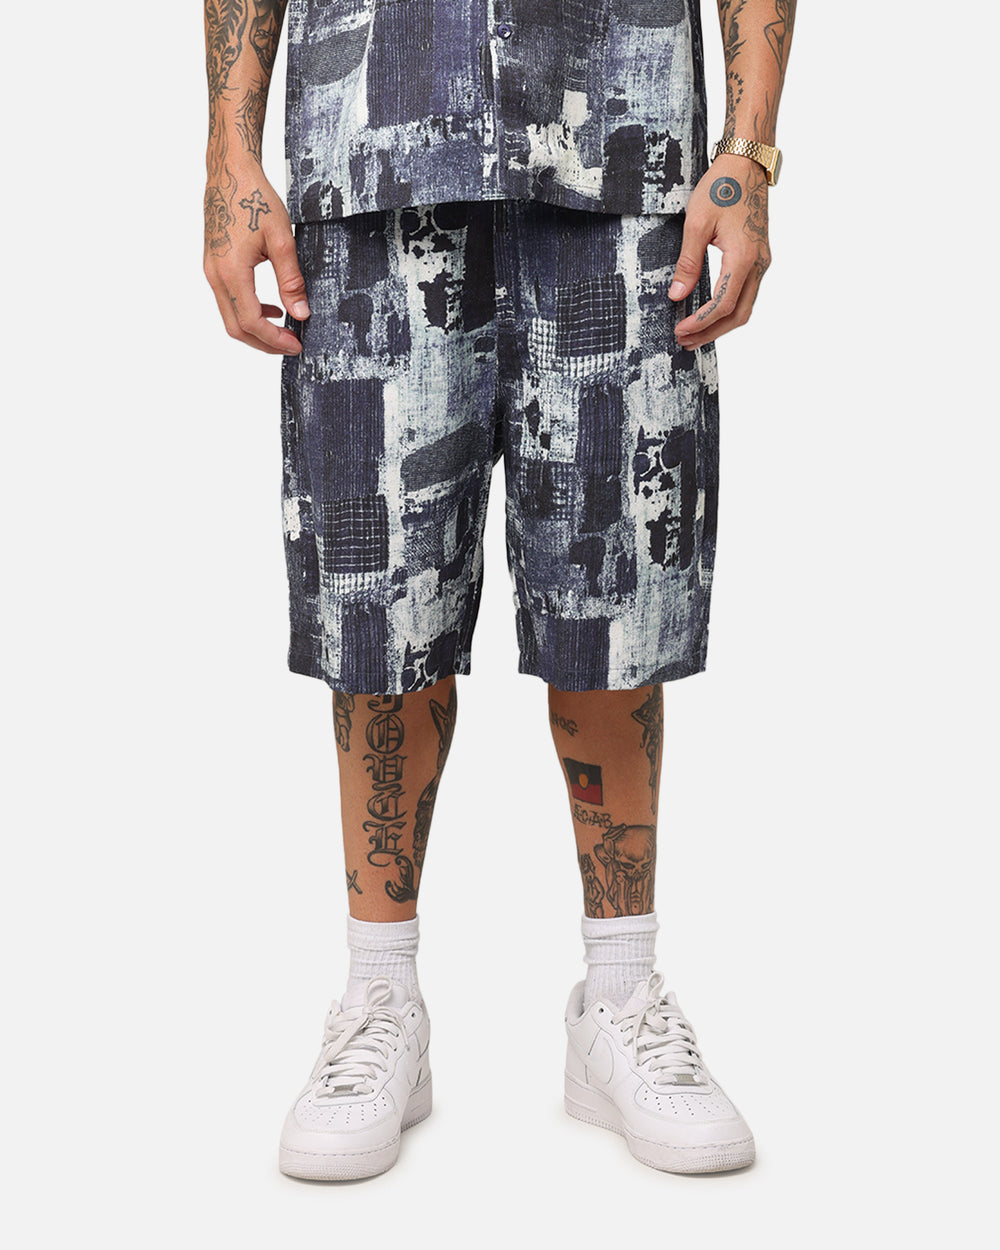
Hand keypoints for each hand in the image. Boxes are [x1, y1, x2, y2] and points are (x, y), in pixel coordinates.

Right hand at [203, 160, 309, 354]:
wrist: (229, 173)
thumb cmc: (254, 198)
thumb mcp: (282, 239)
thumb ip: (291, 280)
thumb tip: (300, 313)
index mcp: (231, 271)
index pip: (251, 322)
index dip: (275, 340)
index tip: (296, 344)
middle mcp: (215, 276)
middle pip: (236, 328)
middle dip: (265, 343)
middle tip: (291, 345)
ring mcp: (211, 272)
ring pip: (230, 318)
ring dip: (256, 330)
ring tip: (284, 330)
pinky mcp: (213, 267)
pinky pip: (228, 302)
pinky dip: (248, 313)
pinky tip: (271, 308)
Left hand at [668, 154, 770, 349]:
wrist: (747, 164)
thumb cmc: (722, 187)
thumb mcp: (696, 224)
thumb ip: (687, 262)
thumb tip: (677, 295)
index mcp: (743, 257)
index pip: (723, 304)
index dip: (700, 322)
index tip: (679, 330)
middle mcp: (758, 264)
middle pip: (738, 315)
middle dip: (711, 332)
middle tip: (684, 341)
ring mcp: (762, 262)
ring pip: (745, 307)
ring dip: (720, 324)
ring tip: (694, 333)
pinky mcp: (759, 258)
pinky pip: (746, 293)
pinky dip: (728, 309)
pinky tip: (710, 313)